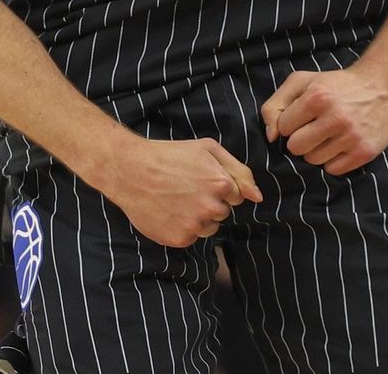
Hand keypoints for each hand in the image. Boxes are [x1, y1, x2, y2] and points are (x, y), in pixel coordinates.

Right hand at [96, 135, 261, 248]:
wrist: (129, 170)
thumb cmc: (169, 155)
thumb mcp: (207, 149)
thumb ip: (239, 171)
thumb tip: (258, 197)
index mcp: (221, 183)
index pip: (236, 196)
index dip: (218, 186)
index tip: (198, 179)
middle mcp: (211, 207)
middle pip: (222, 213)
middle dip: (209, 202)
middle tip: (184, 188)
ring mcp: (195, 225)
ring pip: (209, 228)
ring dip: (197, 217)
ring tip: (175, 200)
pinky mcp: (180, 239)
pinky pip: (191, 238)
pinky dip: (182, 227)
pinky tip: (168, 211)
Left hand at [262, 67, 387, 175]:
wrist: (381, 87)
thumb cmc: (335, 85)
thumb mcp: (302, 82)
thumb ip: (275, 104)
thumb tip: (271, 136)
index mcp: (317, 97)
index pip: (285, 127)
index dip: (291, 122)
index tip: (304, 115)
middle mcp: (335, 117)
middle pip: (296, 148)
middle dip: (300, 139)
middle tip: (313, 128)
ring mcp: (352, 136)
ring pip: (313, 161)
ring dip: (316, 151)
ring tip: (328, 135)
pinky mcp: (364, 152)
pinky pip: (333, 170)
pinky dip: (333, 160)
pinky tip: (340, 144)